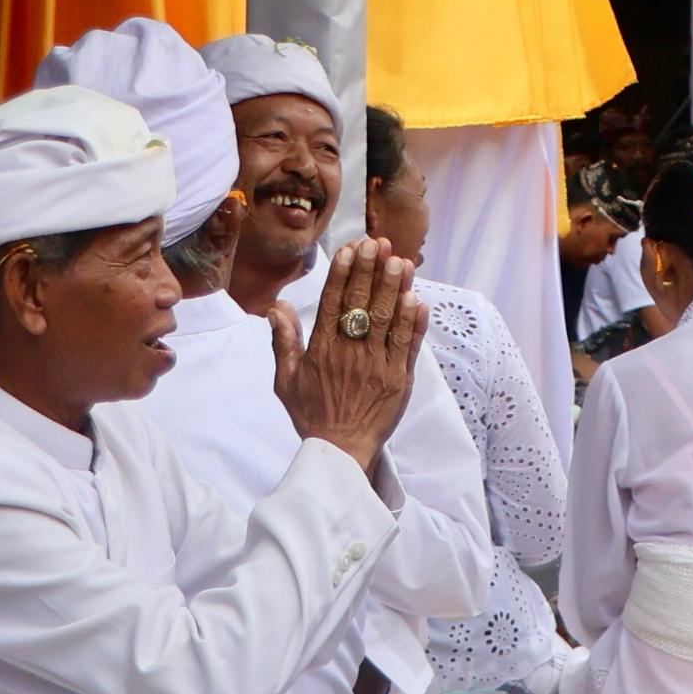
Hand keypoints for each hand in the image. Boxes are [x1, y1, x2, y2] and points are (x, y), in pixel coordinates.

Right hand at [276, 239, 424, 468]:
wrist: (340, 451)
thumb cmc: (312, 415)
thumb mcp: (286, 380)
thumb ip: (284, 342)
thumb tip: (276, 308)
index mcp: (322, 350)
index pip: (333, 303)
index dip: (343, 273)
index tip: (351, 249)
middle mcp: (350, 353)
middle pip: (361, 303)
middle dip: (370, 270)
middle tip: (378, 243)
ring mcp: (376, 365)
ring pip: (387, 319)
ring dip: (394, 288)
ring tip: (400, 261)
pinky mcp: (398, 378)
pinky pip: (407, 345)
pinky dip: (413, 322)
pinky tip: (417, 299)